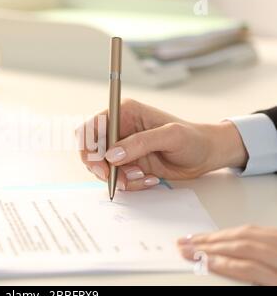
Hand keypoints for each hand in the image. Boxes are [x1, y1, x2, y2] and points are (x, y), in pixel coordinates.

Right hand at [77, 99, 247, 190]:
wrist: (206, 155)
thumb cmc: (193, 139)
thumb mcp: (170, 136)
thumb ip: (139, 143)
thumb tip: (111, 155)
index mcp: (124, 112)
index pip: (91, 128)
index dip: (89, 148)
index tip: (102, 166)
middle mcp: (119, 129)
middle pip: (91, 150)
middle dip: (102, 168)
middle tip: (118, 179)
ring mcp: (123, 147)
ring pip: (102, 167)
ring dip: (119, 177)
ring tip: (142, 176)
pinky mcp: (128, 163)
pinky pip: (117, 177)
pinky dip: (129, 183)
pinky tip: (149, 178)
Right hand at [178, 225, 276, 284]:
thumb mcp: (269, 290)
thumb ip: (249, 280)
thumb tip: (219, 268)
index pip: (246, 267)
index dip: (218, 262)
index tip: (195, 260)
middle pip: (244, 245)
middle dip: (209, 245)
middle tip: (185, 245)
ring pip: (248, 233)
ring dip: (217, 236)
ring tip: (195, 238)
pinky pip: (258, 229)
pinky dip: (235, 231)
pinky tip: (220, 235)